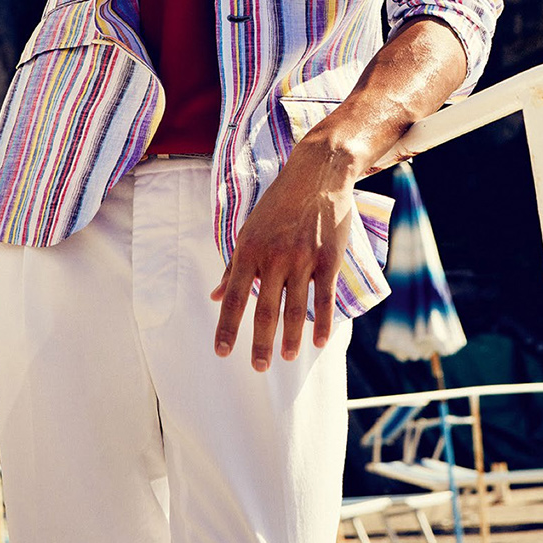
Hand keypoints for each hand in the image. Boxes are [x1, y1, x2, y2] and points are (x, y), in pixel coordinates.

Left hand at [210, 141, 355, 371]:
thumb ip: (234, 264)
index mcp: (249, 250)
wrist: (317, 175)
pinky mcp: (328, 259)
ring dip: (290, 339)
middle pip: (264, 310)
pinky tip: (318, 342)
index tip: (221, 352)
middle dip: (260, 343)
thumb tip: (214, 295)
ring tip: (287, 357)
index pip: (233, 297)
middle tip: (258, 367)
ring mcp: (302, 259)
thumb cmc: (279, 203)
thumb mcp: (250, 229)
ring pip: (294, 310)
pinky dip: (321, 324)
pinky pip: (324, 299)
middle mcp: (274, 258)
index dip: (226, 327)